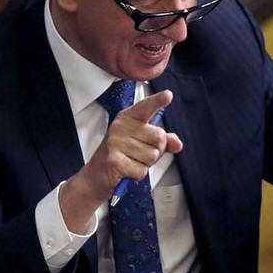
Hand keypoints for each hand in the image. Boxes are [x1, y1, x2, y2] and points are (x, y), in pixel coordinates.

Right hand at [60, 90, 182, 232]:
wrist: (95, 178)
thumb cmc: (119, 157)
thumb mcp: (141, 145)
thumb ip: (161, 142)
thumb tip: (177, 143)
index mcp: (127, 119)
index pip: (145, 107)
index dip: (158, 101)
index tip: (168, 95)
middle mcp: (120, 127)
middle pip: (159, 137)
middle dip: (156, 151)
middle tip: (139, 155)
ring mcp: (115, 143)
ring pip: (152, 156)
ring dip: (145, 165)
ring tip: (131, 162)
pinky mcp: (114, 161)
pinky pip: (142, 170)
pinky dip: (137, 175)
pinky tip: (126, 172)